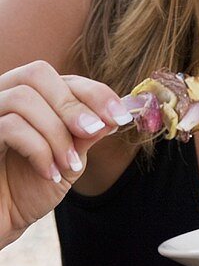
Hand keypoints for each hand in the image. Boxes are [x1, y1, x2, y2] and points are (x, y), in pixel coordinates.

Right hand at [0, 60, 131, 247]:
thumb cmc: (28, 192)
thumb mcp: (67, 160)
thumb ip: (86, 134)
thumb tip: (115, 114)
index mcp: (27, 96)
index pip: (62, 77)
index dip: (94, 92)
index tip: (120, 116)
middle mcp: (2, 96)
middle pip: (37, 73)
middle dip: (72, 104)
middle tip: (96, 131)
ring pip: (23, 98)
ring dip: (56, 132)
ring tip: (68, 165)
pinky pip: (9, 126)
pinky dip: (38, 149)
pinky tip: (50, 173)